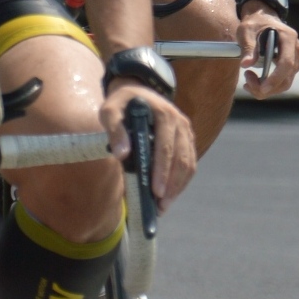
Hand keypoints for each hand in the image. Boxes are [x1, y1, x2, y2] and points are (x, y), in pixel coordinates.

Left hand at [101, 82, 196, 208]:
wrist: (136, 91)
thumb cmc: (120, 103)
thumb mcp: (110, 111)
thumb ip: (114, 129)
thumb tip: (122, 154)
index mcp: (164, 114)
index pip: (166, 147)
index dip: (162, 171)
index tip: (155, 191)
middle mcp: (180, 123)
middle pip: (181, 159)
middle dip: (171, 185)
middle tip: (160, 206)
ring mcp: (186, 132)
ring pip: (189, 164)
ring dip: (178, 187)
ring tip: (163, 206)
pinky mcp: (186, 140)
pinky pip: (189, 164)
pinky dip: (181, 181)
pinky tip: (169, 195)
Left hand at [237, 7, 298, 96]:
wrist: (263, 18)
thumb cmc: (254, 23)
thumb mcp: (247, 31)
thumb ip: (248, 47)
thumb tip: (246, 64)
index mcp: (288, 38)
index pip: (286, 63)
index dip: (275, 78)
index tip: (261, 88)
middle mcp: (296, 49)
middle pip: (287, 77)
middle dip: (268, 87)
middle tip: (247, 83)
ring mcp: (296, 58)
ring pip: (285, 83)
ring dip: (266, 89)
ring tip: (247, 81)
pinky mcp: (291, 64)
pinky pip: (283, 81)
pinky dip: (269, 86)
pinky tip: (252, 82)